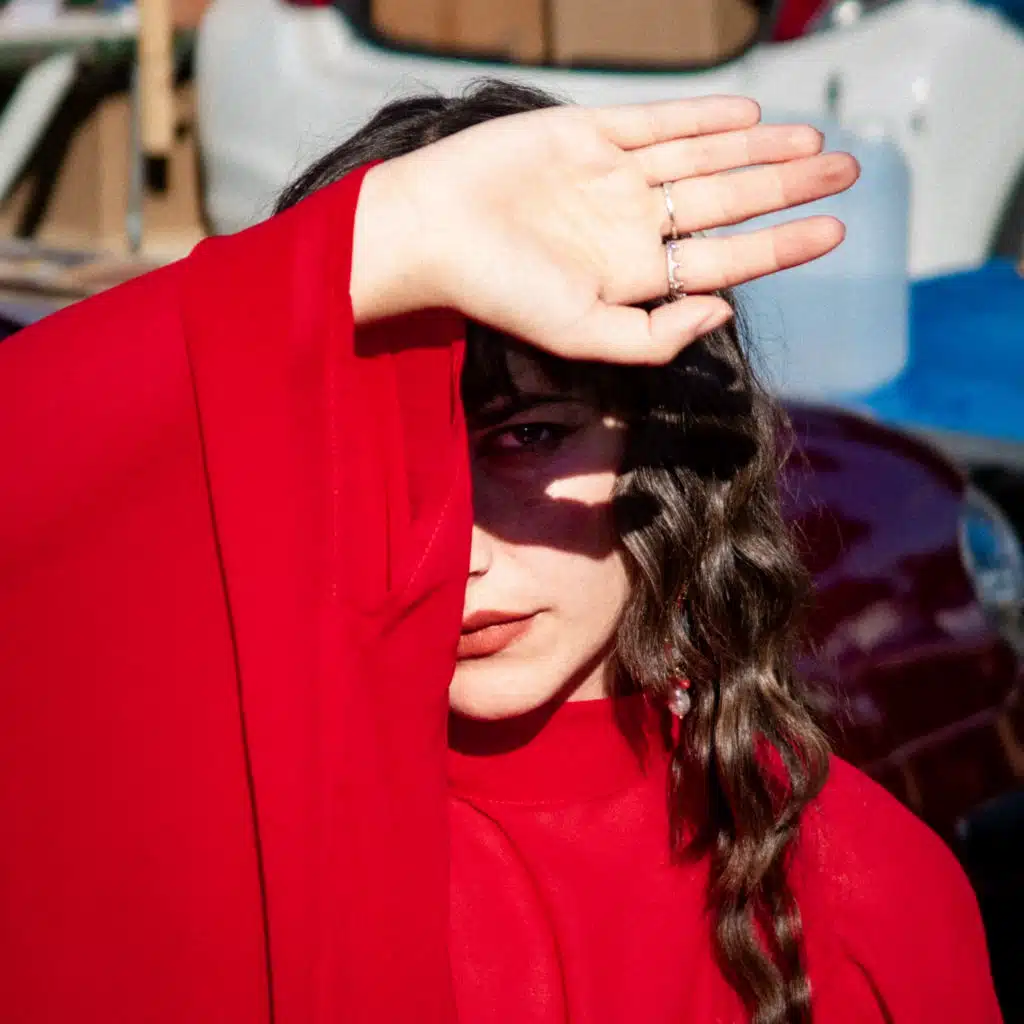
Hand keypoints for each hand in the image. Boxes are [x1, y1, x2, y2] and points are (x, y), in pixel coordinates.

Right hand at [352, 96, 858, 363]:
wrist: (432, 231)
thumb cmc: (499, 291)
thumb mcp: (583, 335)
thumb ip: (654, 336)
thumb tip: (723, 311)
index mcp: (632, 276)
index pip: (723, 258)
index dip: (781, 245)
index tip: (836, 231)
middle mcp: (630, 226)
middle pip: (726, 203)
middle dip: (787, 189)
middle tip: (849, 170)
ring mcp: (610, 178)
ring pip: (702, 159)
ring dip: (758, 150)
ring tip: (814, 142)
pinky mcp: (586, 133)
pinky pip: (656, 123)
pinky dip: (702, 118)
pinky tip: (747, 117)